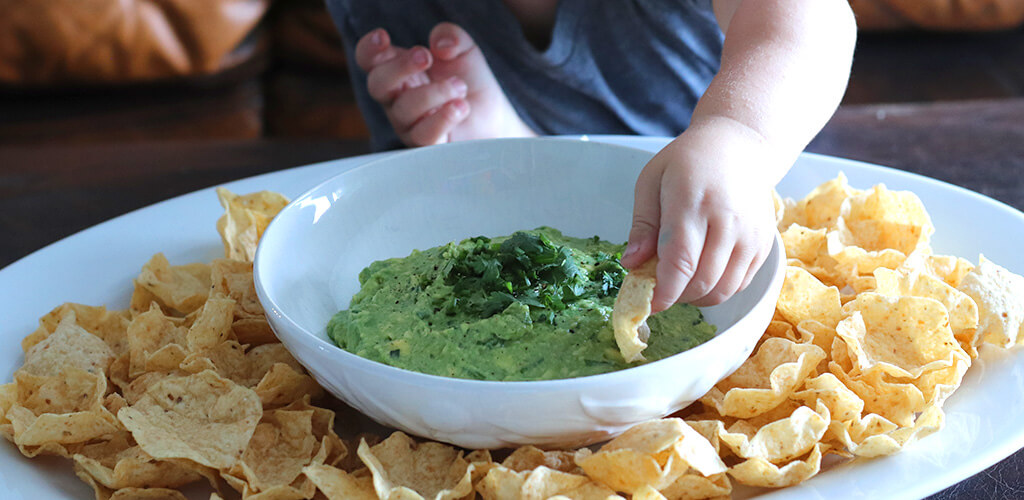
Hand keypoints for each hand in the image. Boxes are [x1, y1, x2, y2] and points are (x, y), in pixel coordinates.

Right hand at [354, 27, 469, 145]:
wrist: (491, 120)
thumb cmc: (469, 86)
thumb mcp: (465, 52)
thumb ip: (452, 37)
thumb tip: (439, 43)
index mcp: (398, 71)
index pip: (369, 60)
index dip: (369, 49)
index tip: (382, 37)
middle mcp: (397, 98)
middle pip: (377, 84)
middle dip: (400, 67)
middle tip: (426, 56)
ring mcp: (409, 124)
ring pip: (404, 110)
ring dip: (434, 93)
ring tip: (460, 86)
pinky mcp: (427, 146)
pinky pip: (424, 135)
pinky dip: (442, 118)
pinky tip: (460, 107)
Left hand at [619, 118, 778, 309]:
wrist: (739, 146)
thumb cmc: (688, 162)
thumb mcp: (651, 182)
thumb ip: (642, 226)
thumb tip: (631, 264)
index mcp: (693, 202)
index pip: (680, 262)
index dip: (663, 291)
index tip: (648, 303)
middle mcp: (728, 220)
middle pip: (701, 281)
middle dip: (676, 296)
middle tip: (659, 289)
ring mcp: (751, 234)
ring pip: (723, 289)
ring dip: (696, 297)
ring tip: (679, 283)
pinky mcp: (764, 245)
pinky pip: (740, 285)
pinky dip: (717, 290)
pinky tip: (701, 275)